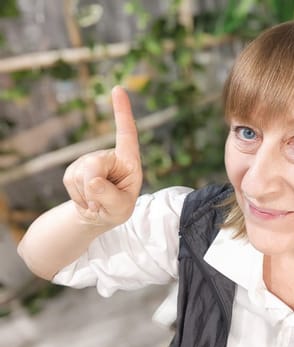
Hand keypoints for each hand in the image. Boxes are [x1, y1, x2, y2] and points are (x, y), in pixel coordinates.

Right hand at [63, 86, 142, 226]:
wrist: (98, 215)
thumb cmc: (117, 209)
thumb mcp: (120, 209)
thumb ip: (110, 196)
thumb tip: (92, 180)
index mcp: (129, 161)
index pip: (126, 134)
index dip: (122, 112)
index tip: (118, 89)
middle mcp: (110, 156)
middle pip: (94, 164)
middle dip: (93, 186)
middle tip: (100, 202)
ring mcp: (90, 160)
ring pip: (80, 175)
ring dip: (86, 194)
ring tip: (97, 201)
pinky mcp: (75, 168)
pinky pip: (70, 181)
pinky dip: (77, 196)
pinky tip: (86, 198)